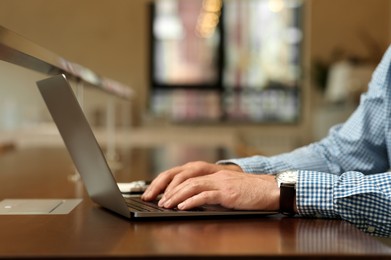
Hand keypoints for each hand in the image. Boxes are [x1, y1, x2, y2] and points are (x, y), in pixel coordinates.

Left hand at [142, 161, 279, 210]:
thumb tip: (189, 200)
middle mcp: (214, 174)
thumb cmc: (250, 191)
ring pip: (191, 185)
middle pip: (182, 176)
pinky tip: (182, 207)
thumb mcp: (226, 187)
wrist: (271, 189)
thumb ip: (209, 190)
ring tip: (164, 205)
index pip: (182, 172)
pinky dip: (191, 201)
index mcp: (212, 172)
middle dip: (165, 188)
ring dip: (175, 196)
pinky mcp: (228, 192)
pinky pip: (205, 195)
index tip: (154, 192)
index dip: (166, 181)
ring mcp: (221, 182)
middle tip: (152, 199)